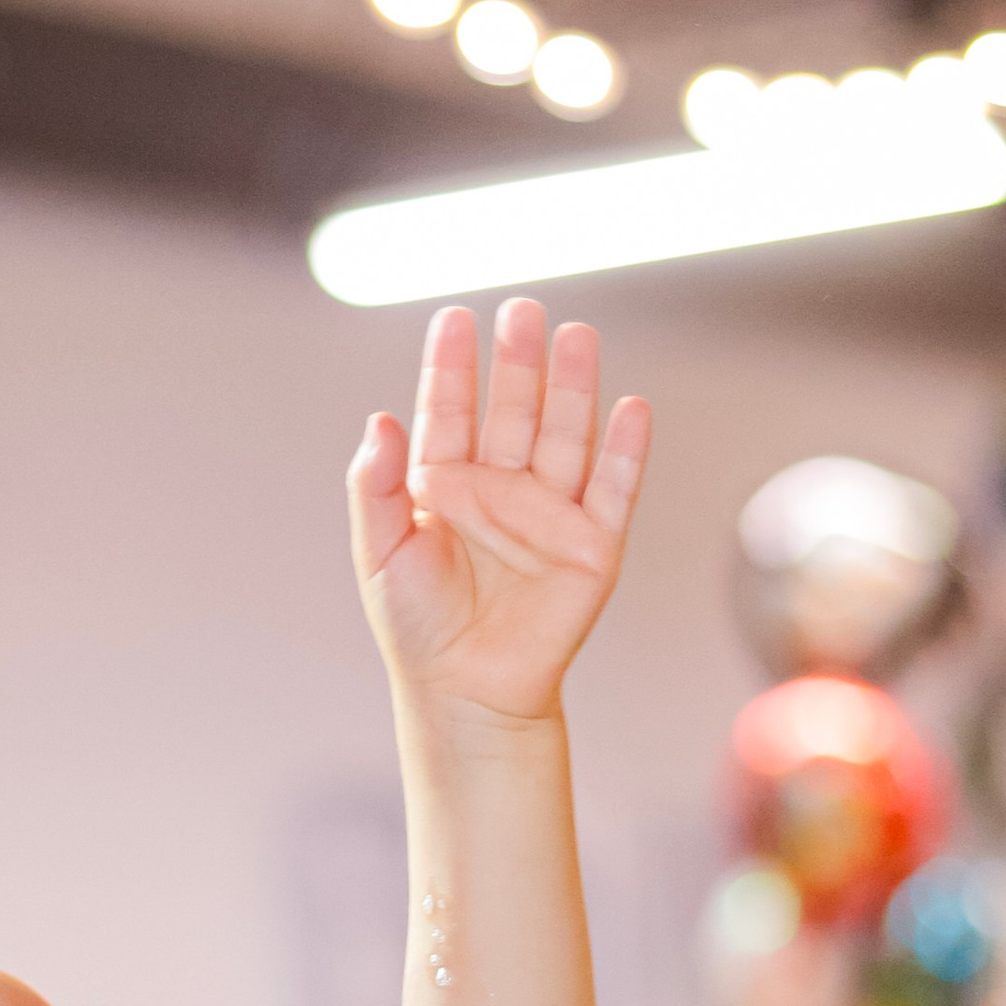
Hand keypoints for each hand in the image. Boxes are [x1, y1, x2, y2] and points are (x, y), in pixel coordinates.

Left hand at [349, 303, 648, 727]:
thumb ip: (374, 486)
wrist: (467, 694)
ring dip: (572, 387)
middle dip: (517, 361)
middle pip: (514, 410)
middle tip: (521, 311)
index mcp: (446, 484)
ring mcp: (550, 513)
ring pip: (564, 435)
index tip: (453, 317)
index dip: (451, 366)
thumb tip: (379, 419)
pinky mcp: (593, 547)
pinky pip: (615, 489)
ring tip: (576, 335)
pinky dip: (626, 451)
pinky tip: (631, 408)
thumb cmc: (416, 627)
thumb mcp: (379, 553)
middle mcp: (501, 488)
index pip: (449, 410)